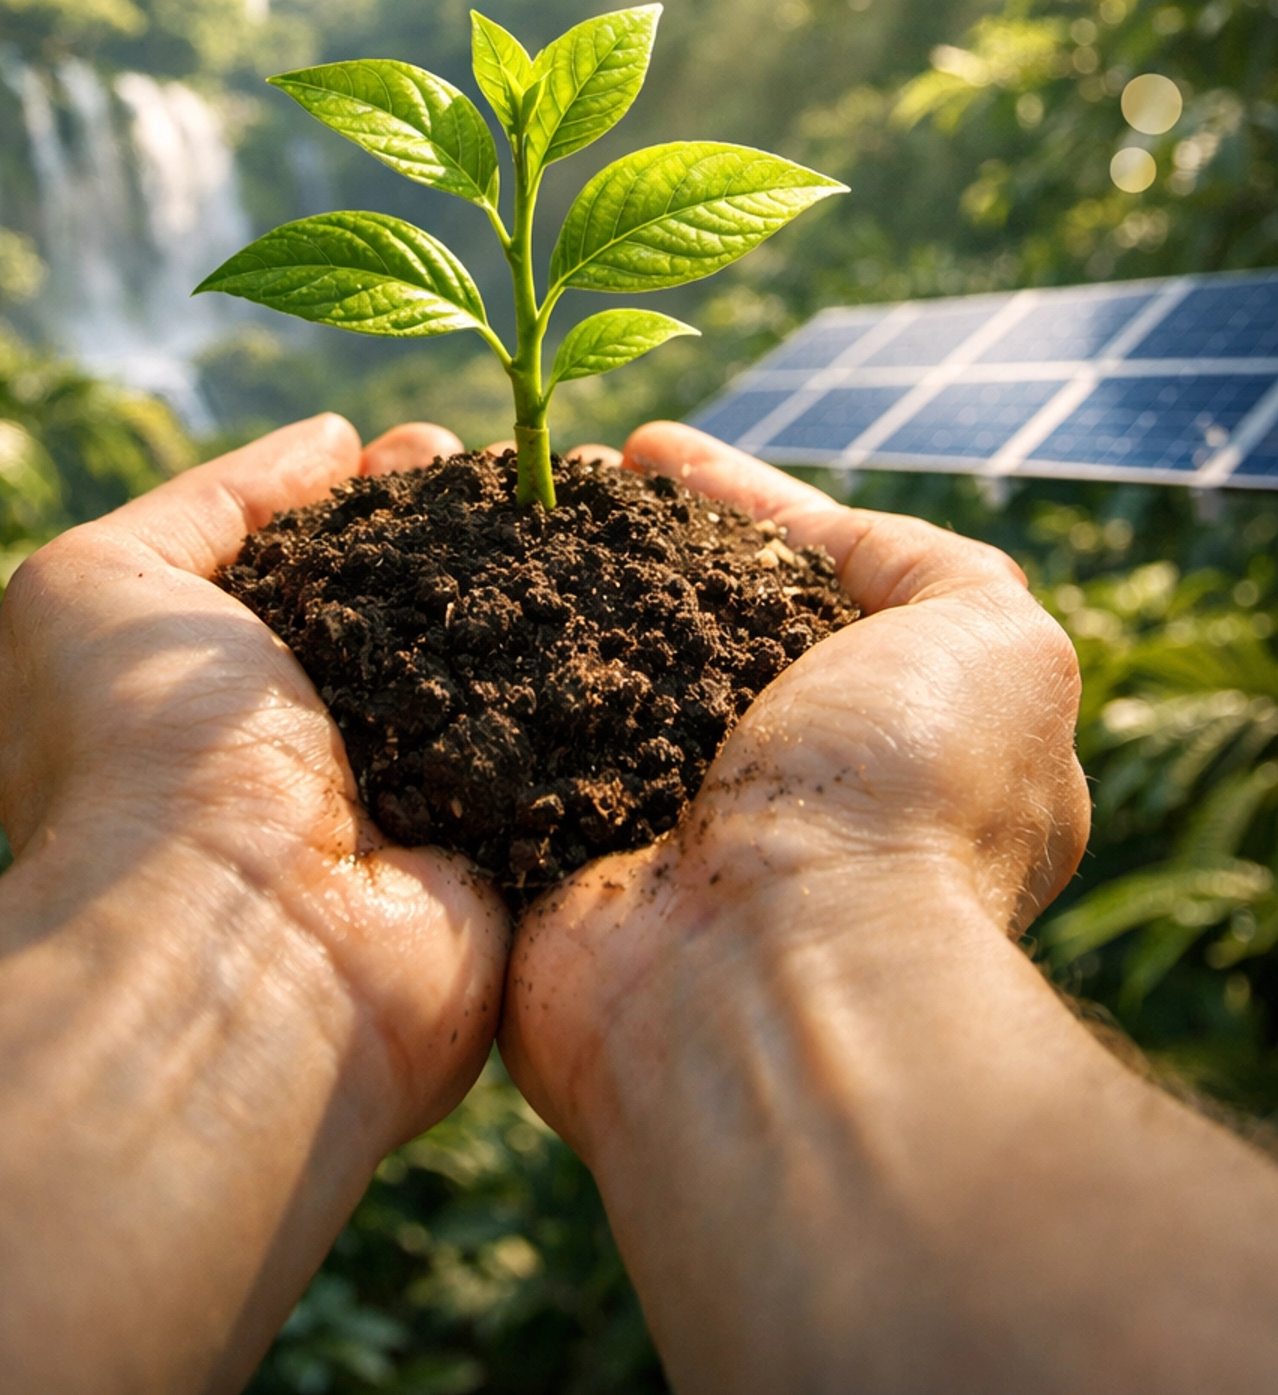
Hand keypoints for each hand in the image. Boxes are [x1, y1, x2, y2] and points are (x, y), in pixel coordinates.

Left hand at [0, 417, 509, 1394]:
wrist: (238, 939)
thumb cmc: (144, 751)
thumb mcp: (94, 585)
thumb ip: (204, 502)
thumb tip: (329, 445)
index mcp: (210, 688)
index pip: (306, 565)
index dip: (368, 496)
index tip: (427, 443)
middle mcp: (312, 747)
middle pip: (415, 609)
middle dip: (469, 531)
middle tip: (522, 470)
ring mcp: (415, 806)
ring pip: (501, 671)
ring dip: (550, 591)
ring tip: (595, 507)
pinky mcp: (502, 860)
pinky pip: (569, 753)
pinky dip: (605, 685)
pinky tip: (646, 602)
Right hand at [502, 419, 1088, 1157]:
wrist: (776, 980)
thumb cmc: (903, 802)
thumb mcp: (1002, 649)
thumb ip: (942, 576)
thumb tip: (839, 546)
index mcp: (869, 731)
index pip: (786, 582)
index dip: (724, 502)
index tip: (647, 445)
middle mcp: (761, 778)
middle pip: (670, 619)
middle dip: (614, 539)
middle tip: (547, 471)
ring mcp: (649, 824)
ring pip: (576, 670)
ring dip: (526, 590)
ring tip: (478, 502)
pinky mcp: (548, 866)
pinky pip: (494, 746)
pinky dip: (458, 678)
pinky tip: (421, 595)